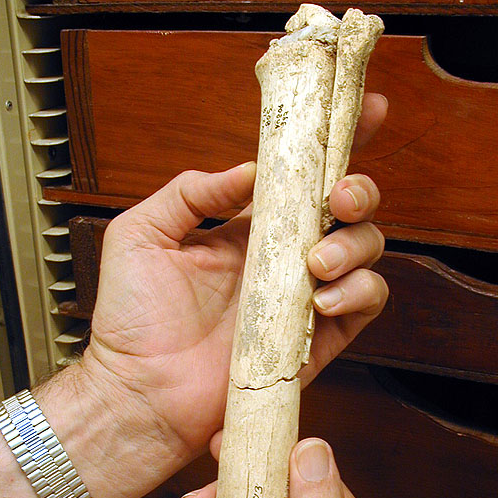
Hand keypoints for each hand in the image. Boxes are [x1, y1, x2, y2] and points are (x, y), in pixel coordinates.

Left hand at [80, 94, 388, 497]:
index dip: (334, 142)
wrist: (139, 389)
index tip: (364, 108)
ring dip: (356, 243)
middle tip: (336, 196)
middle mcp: (280, 261)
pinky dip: (358, 291)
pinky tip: (321, 295)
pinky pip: (364, 306)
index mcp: (244, 231)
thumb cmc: (132, 319)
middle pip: (345, 211)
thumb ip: (192, 192)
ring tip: (317, 259)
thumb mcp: (142, 234)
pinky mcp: (314, 341)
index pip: (298, 179)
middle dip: (357, 190)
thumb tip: (249, 169)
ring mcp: (300, 299)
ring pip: (366, 252)